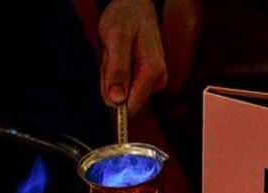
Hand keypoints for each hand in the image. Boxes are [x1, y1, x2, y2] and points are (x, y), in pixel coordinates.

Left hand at [98, 0, 167, 115]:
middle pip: (124, 101)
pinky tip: (118, 56)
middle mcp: (157, 79)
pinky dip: (114, 72)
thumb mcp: (116, 39)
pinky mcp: (147, 79)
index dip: (112, 93)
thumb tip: (117, 100)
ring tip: (115, 53)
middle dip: (110, 81)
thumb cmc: (125, 17)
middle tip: (111, 56)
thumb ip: (117, 70)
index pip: (131, 106)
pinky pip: (123, 86)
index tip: (109, 69)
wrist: (134, 6)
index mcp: (153, 71)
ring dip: (111, 75)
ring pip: (121, 94)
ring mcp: (153, 80)